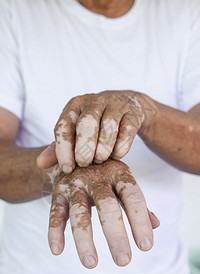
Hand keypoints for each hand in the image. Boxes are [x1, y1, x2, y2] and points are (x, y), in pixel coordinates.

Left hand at [37, 91, 156, 171]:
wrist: (126, 106)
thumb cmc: (95, 124)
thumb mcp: (75, 133)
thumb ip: (58, 148)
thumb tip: (40, 164)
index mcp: (74, 106)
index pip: (64, 126)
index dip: (63, 150)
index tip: (67, 169)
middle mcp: (93, 102)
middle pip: (86, 124)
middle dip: (85, 148)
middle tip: (85, 164)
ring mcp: (114, 105)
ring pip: (108, 128)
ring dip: (104, 149)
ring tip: (101, 159)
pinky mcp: (132, 113)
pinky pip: (127, 131)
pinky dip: (121, 147)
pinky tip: (116, 155)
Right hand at [47, 159, 159, 268]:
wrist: (73, 153)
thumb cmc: (105, 173)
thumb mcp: (122, 181)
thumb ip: (137, 202)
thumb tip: (156, 225)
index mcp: (118, 173)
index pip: (133, 197)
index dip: (140, 221)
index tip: (146, 246)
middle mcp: (96, 177)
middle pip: (107, 206)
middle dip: (115, 234)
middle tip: (124, 260)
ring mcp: (75, 184)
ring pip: (79, 213)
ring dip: (84, 239)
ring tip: (91, 263)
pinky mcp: (58, 191)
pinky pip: (56, 212)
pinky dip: (55, 231)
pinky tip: (57, 250)